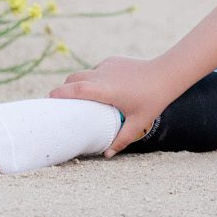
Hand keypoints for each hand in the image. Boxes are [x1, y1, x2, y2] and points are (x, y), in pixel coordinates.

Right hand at [47, 54, 183, 157]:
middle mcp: (103, 75)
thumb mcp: (138, 123)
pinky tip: (100, 89)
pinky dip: (92, 78)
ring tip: (78, 99)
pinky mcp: (112, 61)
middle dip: (63, 90)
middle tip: (59, 104)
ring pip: (83, 74)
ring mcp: (107, 66)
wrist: (167, 74)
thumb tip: (107, 155)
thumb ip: (122, 139)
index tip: (48, 101)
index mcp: (106, 90)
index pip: (75, 89)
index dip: (59, 94)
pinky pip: (95, 70)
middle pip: (73, 80)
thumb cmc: (153, 100)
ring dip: (77, 84)